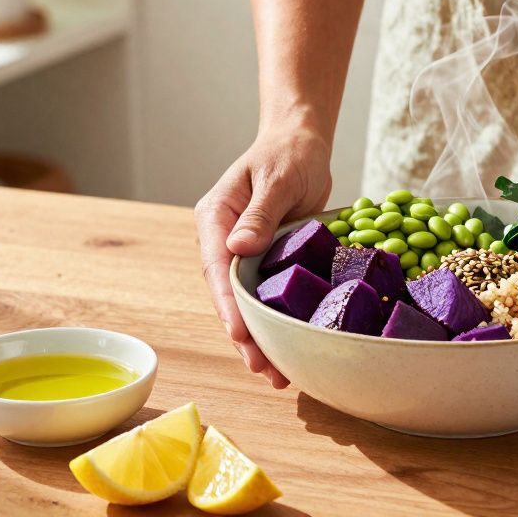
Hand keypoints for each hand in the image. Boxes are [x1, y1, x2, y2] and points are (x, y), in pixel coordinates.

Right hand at [195, 127, 332, 388]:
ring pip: (247, 303)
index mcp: (215, 218)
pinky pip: (268, 297)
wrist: (302, 142)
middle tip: (264, 368)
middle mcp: (223, 240)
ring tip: (277, 374)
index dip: (228, 304)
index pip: (216, 267)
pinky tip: (289, 351)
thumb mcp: (278, 178)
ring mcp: (243, 253)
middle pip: (228, 295)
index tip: (240, 332)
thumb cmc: (289, 153)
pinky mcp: (266, 261)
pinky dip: (277, 322)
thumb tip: (239, 248)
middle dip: (244, 334)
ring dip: (260, 338)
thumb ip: (260, 213)